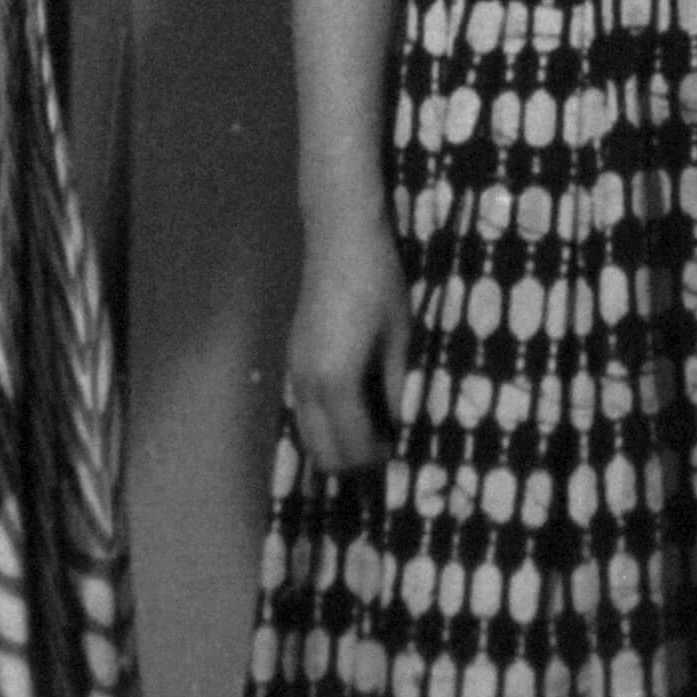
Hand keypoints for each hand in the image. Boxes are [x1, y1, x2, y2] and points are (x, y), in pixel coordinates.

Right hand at [284, 218, 411, 473]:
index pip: (353, 447)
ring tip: (373, 426)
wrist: (340, 236)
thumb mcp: (401, 337)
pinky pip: (304, 410)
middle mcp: (306, 386)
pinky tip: (354, 402)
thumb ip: (397, 388)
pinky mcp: (291, 359)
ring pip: (308, 434)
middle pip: (323, 453)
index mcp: (336, 382)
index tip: (404, 450)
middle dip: (355, 459)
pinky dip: (325, 421)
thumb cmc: (379, 283)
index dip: (380, 458)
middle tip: (388, 444)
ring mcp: (293, 372)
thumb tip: (401, 426)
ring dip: (337, 441)